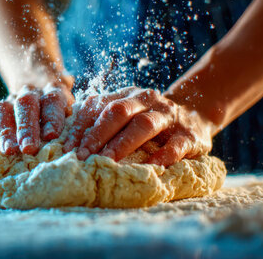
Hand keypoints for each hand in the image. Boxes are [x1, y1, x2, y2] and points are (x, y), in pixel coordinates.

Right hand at [0, 80, 74, 160]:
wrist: (39, 92)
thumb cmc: (61, 117)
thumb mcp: (71, 115)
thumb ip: (73, 127)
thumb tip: (76, 149)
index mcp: (52, 92)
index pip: (52, 100)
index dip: (52, 117)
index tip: (51, 135)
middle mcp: (29, 94)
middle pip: (25, 104)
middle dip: (27, 127)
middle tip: (29, 147)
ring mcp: (8, 103)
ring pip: (2, 110)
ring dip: (5, 132)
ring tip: (9, 152)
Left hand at [62, 87, 212, 165]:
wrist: (196, 114)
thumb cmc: (148, 120)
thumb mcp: (126, 114)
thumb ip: (101, 121)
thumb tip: (68, 144)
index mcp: (127, 95)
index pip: (98, 106)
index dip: (81, 126)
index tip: (66, 148)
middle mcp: (146, 100)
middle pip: (118, 112)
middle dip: (97, 134)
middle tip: (82, 157)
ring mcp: (168, 116)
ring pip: (143, 125)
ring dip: (122, 144)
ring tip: (107, 162)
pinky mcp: (189, 135)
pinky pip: (175, 145)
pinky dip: (161, 157)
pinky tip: (149, 168)